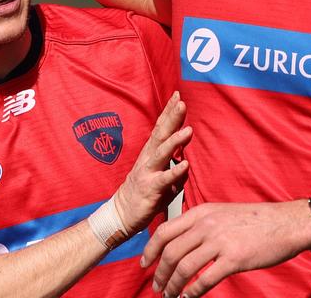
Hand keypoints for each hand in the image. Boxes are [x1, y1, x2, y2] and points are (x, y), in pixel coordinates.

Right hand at [113, 92, 192, 235]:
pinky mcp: (150, 189)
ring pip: (162, 153)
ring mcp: (148, 173)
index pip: (160, 129)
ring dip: (175, 141)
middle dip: (171, 118)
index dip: (168, 112)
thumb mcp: (161, 177)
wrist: (122, 215)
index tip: (177, 96)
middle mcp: (148, 159)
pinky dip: (175, 171)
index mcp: (150, 154)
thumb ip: (173, 166)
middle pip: (160, 135)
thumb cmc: (143, 194)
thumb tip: (186, 160)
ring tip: (189, 130)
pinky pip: (164, 179)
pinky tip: (185, 165)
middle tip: (181, 102)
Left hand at [140, 200, 310, 297]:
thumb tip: (183, 242)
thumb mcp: (223, 213)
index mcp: (202, 212)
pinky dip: (192, 292)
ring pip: (184, 267)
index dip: (150, 250)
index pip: (165, 231)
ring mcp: (220, 241)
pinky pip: (205, 279)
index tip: (144, 264)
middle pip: (170, 252)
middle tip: (157, 287)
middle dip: (159, 273)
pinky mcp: (234, 259)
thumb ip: (203, 224)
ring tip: (169, 296)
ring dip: (173, 285)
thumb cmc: (257, 221)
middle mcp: (207, 225)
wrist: (287, 223)